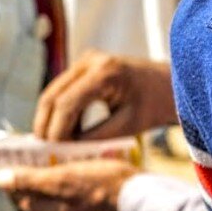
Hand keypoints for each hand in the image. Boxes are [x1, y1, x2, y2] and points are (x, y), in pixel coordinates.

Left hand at [0, 160, 138, 210]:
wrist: (146, 198)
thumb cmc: (103, 187)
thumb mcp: (62, 180)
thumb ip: (30, 181)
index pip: (21, 197)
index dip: (10, 180)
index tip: (5, 162)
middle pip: (38, 194)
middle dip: (30, 175)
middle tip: (27, 154)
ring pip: (58, 193)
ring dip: (50, 175)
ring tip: (50, 155)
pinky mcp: (100, 208)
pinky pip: (77, 192)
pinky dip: (71, 179)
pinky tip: (76, 164)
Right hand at [34, 50, 175, 140]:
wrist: (168, 84)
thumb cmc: (154, 105)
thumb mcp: (127, 125)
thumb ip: (95, 137)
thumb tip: (64, 149)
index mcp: (105, 72)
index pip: (67, 102)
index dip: (56, 128)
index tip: (53, 149)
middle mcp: (89, 61)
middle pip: (52, 95)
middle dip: (45, 123)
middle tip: (43, 147)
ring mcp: (83, 61)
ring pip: (52, 93)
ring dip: (49, 118)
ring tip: (52, 142)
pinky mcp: (81, 67)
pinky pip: (61, 91)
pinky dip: (59, 112)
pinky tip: (63, 130)